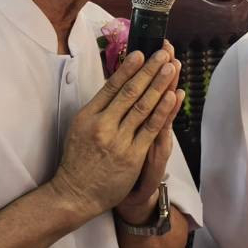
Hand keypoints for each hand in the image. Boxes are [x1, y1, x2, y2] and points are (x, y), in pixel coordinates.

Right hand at [51, 45, 182, 221]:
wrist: (75, 194)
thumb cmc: (78, 160)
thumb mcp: (79, 128)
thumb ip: (98, 108)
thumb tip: (116, 84)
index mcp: (88, 116)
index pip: (111, 86)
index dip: (128, 68)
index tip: (140, 52)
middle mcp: (102, 125)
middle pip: (130, 92)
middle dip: (149, 70)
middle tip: (163, 52)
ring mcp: (118, 140)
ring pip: (143, 106)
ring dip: (159, 84)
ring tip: (171, 67)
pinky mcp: (132, 155)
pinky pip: (151, 128)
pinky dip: (163, 111)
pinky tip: (173, 96)